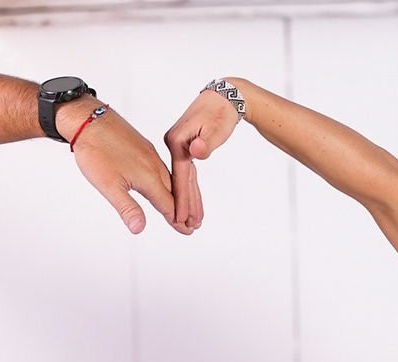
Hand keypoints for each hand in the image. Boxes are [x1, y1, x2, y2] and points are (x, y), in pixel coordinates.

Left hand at [66, 102, 177, 234]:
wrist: (89, 120)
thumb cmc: (96, 152)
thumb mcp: (109, 186)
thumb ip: (127, 208)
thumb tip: (139, 229)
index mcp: (149, 177)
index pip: (168, 205)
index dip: (177, 221)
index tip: (186, 232)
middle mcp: (154, 164)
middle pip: (173, 193)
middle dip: (181, 210)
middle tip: (188, 225)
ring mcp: (149, 154)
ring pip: (169, 179)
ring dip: (175, 195)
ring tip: (179, 207)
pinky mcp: (144, 147)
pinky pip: (161, 168)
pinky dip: (166, 181)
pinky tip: (162, 184)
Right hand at [163, 88, 239, 234]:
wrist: (223, 96)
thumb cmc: (222, 111)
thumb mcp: (216, 126)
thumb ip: (207, 143)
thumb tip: (196, 152)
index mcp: (177, 141)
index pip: (179, 176)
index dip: (180, 199)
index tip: (181, 219)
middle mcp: (173, 144)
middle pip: (178, 181)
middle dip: (183, 206)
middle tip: (189, 229)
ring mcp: (177, 146)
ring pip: (183, 179)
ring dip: (188, 200)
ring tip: (193, 222)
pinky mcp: (184, 148)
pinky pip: (186, 173)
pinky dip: (190, 188)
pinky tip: (192, 202)